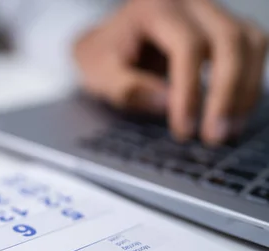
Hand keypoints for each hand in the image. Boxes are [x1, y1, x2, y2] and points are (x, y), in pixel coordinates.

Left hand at [74, 0, 267, 144]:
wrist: (107, 38)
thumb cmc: (102, 54)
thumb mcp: (99, 72)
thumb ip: (127, 88)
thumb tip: (168, 104)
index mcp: (155, 8)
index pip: (187, 46)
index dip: (190, 91)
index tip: (184, 129)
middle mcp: (190, 2)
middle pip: (229, 40)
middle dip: (226, 93)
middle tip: (214, 136)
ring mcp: (211, 11)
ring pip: (249, 43)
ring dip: (245, 89)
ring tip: (227, 130)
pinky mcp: (224, 25)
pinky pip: (252, 49)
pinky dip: (249, 82)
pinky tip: (234, 113)